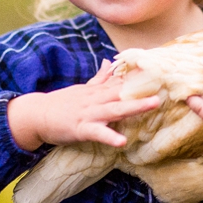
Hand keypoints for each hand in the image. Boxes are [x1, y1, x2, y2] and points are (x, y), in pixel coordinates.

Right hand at [8, 60, 158, 151]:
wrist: (37, 115)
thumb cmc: (61, 104)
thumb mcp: (82, 89)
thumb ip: (99, 78)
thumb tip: (109, 62)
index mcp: (98, 91)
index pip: (123, 80)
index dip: (142, 75)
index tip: (161, 68)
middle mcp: (96, 99)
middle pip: (124, 92)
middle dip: (145, 88)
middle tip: (166, 84)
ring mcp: (89, 113)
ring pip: (115, 109)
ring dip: (135, 106)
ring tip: (153, 104)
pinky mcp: (81, 128)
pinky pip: (97, 132)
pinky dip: (109, 136)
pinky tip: (122, 141)